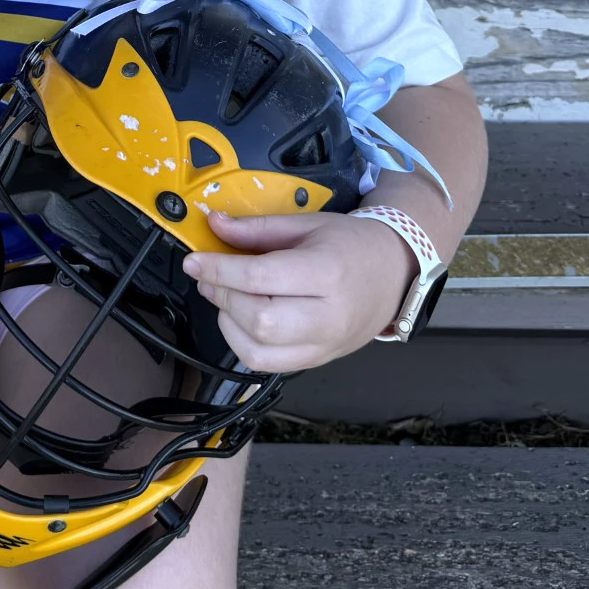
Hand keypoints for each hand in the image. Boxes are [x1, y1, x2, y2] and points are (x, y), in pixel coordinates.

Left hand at [181, 209, 414, 372]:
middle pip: (260, 321)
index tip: (195, 261)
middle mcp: (328, 316)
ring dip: (228, 324)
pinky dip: (243, 344)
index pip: (261, 278)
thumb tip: (214, 224)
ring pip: (260, 351)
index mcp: (328, 272)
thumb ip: (257, 228)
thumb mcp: (306, 224)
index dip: (220, 270)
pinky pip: (269, 365)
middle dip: (223, 297)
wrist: (394, 273)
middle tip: (208, 277)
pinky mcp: (317, 360)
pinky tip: (241, 319)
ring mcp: (324, 345)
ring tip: (224, 296)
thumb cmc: (351, 245)